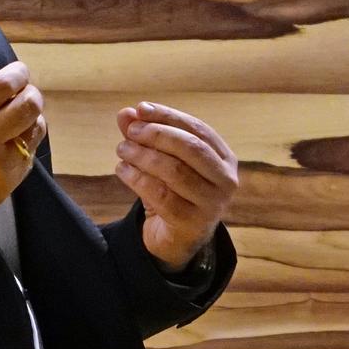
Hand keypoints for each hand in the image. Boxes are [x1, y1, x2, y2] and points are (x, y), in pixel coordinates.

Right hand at [0, 61, 45, 235]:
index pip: (2, 85)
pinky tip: (14, 141)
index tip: (19, 73)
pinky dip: (26, 142)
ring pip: (35, 129)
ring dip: (32, 118)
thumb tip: (5, 90)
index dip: (18, 74)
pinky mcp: (8, 182)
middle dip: (31, 94)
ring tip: (21, 118)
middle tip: (25, 93)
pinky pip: (29, 153)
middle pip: (28, 105)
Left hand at [114, 101, 236, 269]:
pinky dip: (138, 179)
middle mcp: (226, 179)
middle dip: (157, 134)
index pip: (198, 128)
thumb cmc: (172, 192)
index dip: (168, 116)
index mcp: (224, 157)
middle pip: (191, 147)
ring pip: (175, 171)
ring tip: (122, 149)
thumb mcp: (160, 161)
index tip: (141, 109)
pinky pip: (161, 195)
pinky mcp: (193, 223)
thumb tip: (126, 113)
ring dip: (143, 156)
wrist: (176, 239)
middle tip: (130, 132)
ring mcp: (213, 203)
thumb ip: (146, 136)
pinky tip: (123, 170)